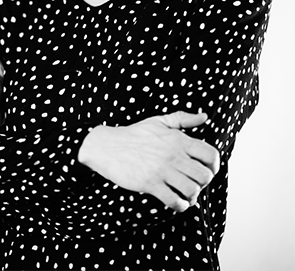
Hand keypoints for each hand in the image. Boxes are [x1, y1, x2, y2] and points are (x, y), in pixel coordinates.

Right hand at [78, 111, 219, 211]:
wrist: (108, 146)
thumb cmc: (135, 134)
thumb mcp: (159, 121)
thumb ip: (184, 118)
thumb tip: (204, 116)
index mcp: (178, 139)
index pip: (210, 154)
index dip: (214, 166)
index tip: (207, 170)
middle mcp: (173, 154)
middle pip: (204, 176)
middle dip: (203, 183)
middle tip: (194, 184)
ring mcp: (161, 170)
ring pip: (191, 190)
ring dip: (192, 196)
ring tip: (185, 195)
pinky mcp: (150, 183)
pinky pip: (174, 200)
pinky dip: (180, 206)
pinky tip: (176, 202)